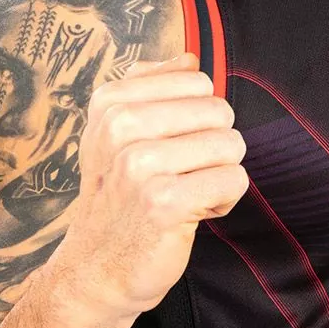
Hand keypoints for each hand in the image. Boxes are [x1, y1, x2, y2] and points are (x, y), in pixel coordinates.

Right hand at [54, 52, 249, 323]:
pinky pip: (233, 180)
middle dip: (212, 148)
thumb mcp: (116, 136)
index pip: (197, 80)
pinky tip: (191, 215)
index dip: (195, 118)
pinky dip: (222, 202)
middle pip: (219, 111)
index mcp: (111, 103)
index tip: (168, 147)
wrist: (95, 270)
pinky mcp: (165, 201)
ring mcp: (141, 164)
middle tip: (178, 176)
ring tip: (183, 196)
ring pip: (231, 145)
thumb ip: (150, 89)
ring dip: (217, 176)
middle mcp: (121, 127)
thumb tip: (189, 57)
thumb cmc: (116, 200)